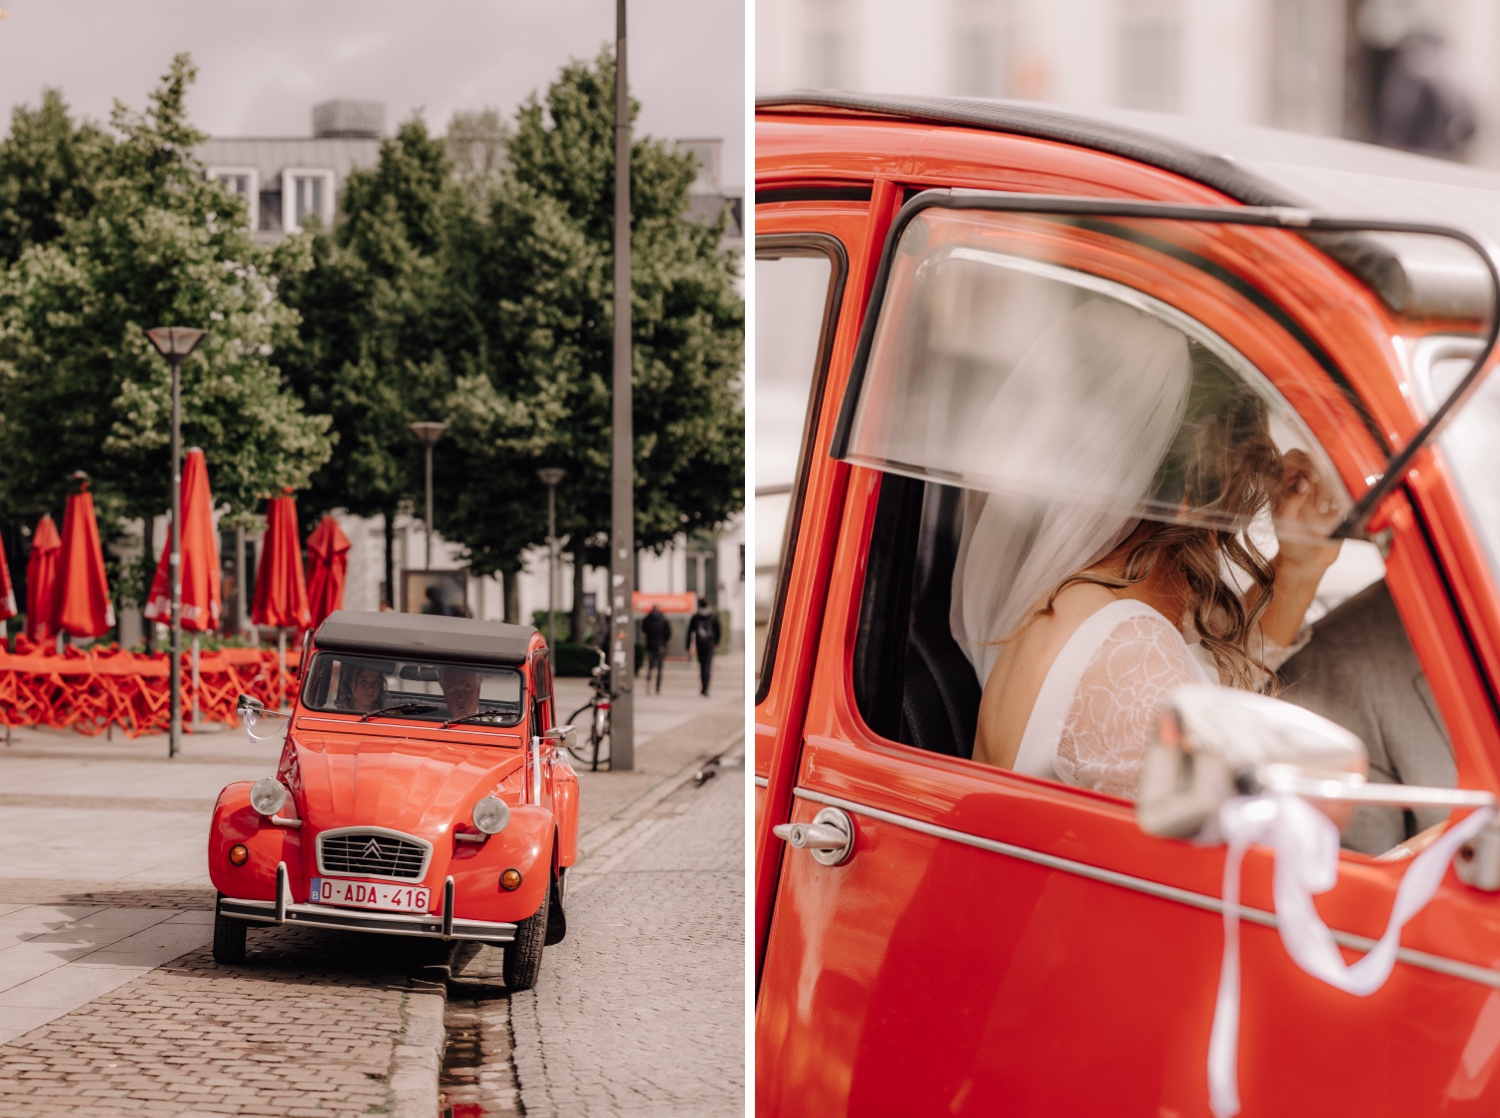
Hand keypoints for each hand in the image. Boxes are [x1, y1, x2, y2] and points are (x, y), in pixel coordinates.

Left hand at [1272, 448, 1342, 577]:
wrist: (1309, 562)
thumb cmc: (1291, 544)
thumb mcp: (1285, 524)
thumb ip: (1290, 501)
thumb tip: (1302, 482)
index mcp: (1284, 488)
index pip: (1290, 460)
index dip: (1297, 463)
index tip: (1304, 478)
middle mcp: (1302, 487)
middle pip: (1312, 462)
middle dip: (1315, 474)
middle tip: (1314, 487)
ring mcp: (1320, 493)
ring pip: (1328, 474)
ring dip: (1326, 489)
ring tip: (1322, 508)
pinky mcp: (1336, 501)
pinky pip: (1342, 489)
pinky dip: (1338, 496)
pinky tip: (1332, 510)